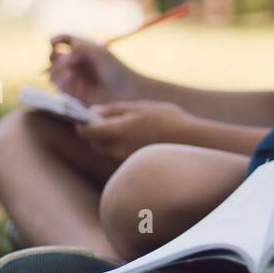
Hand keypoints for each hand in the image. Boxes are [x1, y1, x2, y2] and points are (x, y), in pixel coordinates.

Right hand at [47, 34, 137, 104]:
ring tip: (69, 73)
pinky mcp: (73, 92)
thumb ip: (79, 48)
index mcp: (82, 49)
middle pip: (54, 56)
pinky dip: (63, 82)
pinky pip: (59, 87)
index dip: (55, 40)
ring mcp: (73, 77)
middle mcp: (75, 63)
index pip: (63, 40)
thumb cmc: (116, 69)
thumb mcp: (99, 52)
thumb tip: (60, 54)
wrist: (125, 91)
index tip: (53, 42)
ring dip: (57, 71)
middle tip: (65, 61)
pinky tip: (71, 80)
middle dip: (54, 57)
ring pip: (53, 72)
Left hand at [74, 100, 193, 160]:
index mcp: (117, 132)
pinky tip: (137, 136)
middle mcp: (118, 150)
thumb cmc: (168, 119)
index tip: (82, 116)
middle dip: (96, 131)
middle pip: (95, 142)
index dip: (80, 123)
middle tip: (106, 118)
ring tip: (125, 126)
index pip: (86, 132)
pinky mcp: (136, 165)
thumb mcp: (141, 107)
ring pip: (108, 149)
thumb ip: (114, 110)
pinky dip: (122, 146)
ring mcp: (127, 160)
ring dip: (110, 139)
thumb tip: (93, 111)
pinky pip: (121, 155)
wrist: (193, 141)